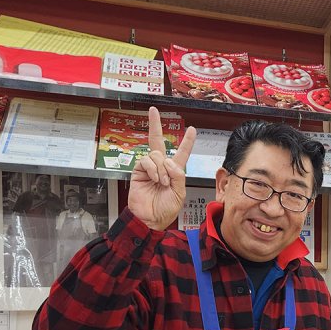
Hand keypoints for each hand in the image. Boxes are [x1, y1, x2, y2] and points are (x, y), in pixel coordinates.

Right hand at [127, 107, 196, 230]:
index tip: (192, 129)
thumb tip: (169, 161)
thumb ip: (178, 175)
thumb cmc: (165, 209)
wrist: (149, 219)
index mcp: (174, 172)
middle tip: (153, 110)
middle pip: (158, 141)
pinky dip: (153, 169)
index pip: (181, 153)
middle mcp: (161, 167)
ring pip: (156, 154)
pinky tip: (155, 179)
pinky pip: (146, 161)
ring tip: (162, 182)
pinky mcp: (138, 171)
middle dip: (155, 125)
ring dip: (161, 168)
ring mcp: (149, 168)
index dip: (187, 141)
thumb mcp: (180, 193)